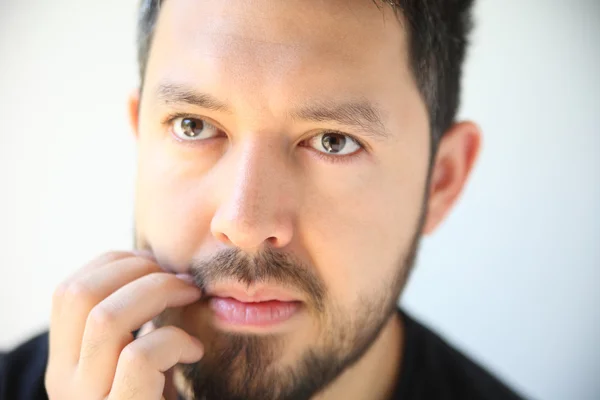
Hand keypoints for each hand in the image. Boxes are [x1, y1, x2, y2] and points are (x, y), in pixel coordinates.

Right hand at [45, 251, 203, 398]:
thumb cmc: (162, 395)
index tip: (157, 264)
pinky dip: (175, 340)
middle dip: (139, 269)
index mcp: (67, 362)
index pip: (68, 292)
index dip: (115, 263)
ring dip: (159, 291)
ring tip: (191, 297)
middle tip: (181, 277)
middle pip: (81, 294)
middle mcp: (65, 381)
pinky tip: (194, 351)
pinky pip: (139, 358)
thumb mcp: (139, 360)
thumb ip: (134, 324)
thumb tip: (157, 266)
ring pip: (105, 318)